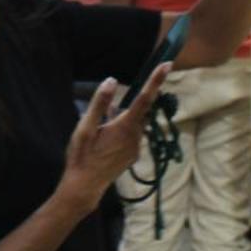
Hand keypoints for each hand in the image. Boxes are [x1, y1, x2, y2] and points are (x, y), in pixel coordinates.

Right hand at [61, 62, 171, 214]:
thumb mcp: (85, 127)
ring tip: (100, 130)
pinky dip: (123, 129)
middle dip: (132, 102)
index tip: (167, 64)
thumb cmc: (82, 156)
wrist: (84, 186)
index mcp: (125, 126)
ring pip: (135, 123)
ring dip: (123, 118)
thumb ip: (99, 103)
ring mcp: (135, 147)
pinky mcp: (132, 155)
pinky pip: (132, 134)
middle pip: (140, 110)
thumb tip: (111, 80)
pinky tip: (105, 137)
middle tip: (112, 110)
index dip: (156, 80)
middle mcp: (136, 136)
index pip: (145, 99)